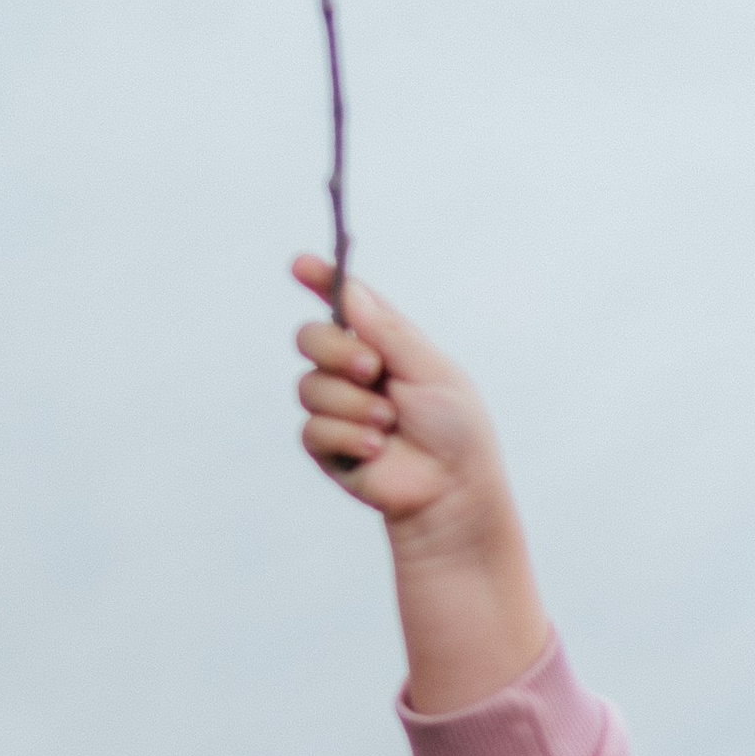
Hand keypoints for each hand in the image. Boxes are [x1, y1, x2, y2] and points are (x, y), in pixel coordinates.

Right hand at [292, 257, 505, 536]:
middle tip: (371, 370)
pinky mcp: (325, 445)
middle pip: (311, 337)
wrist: (452, 490)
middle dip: (336, 350)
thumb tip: (352, 295)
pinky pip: (312, 428)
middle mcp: (355, 371)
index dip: (323, 281)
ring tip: (388, 424)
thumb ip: (389, 333)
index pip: (347, 305)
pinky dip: (348, 436)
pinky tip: (376, 449)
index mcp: (385, 345)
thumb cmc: (454, 430)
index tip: (300, 265)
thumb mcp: (431, 371)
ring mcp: (337, 407)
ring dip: (353, 404)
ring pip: (310, 385)